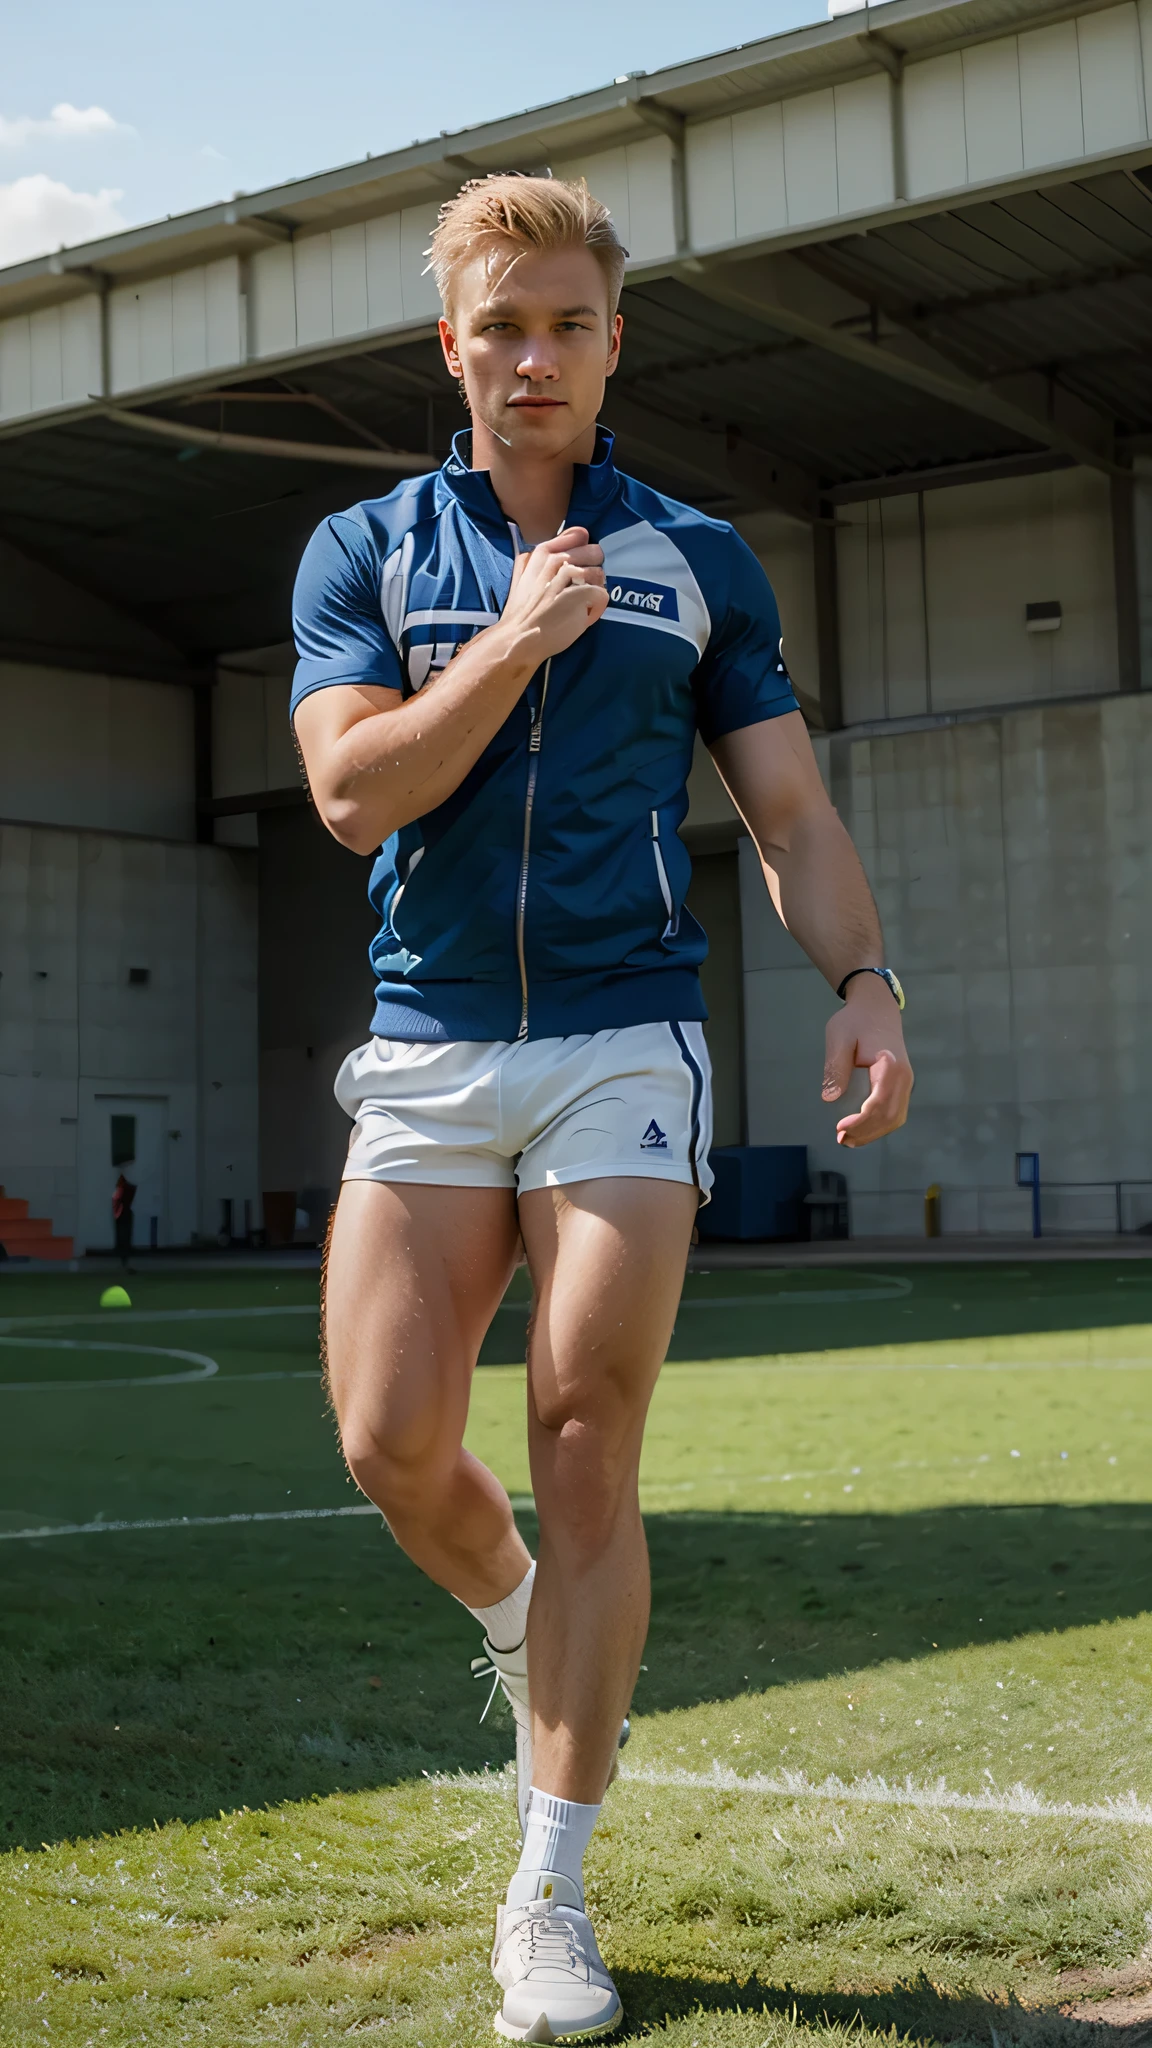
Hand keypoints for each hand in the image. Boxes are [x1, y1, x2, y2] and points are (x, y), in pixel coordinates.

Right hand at [499, 527, 607, 658]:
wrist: (517, 638)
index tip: (581, 566)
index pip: (577, 534)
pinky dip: (597, 608)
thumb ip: (531, 561)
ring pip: (599, 572)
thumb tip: (540, 550)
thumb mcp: (521, 578)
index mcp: (541, 554)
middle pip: (593, 551)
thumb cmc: (521, 613)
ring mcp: (568, 577)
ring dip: (595, 590)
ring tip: (582, 605)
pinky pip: (602, 594)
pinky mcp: (579, 595)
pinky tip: (584, 617)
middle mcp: (555, 561)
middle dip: (593, 570)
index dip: (585, 550)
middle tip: (583, 589)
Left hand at [821, 981, 912, 1146]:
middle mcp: (904, 1077)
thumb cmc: (856, 1021)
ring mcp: (906, 1082)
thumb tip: (830, 1098)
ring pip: (896, 1117)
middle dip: (866, 1132)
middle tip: (841, 1139)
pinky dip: (881, 1125)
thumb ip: (836, 1068)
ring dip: (874, 1133)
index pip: (879, 1103)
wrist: (877, 1007)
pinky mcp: (902, 1084)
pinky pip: (896, 1111)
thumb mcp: (839, 1038)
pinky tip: (863, 1129)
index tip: (840, 1128)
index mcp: (890, 1066)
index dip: (861, 1121)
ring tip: (849, 1139)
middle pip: (890, 1116)